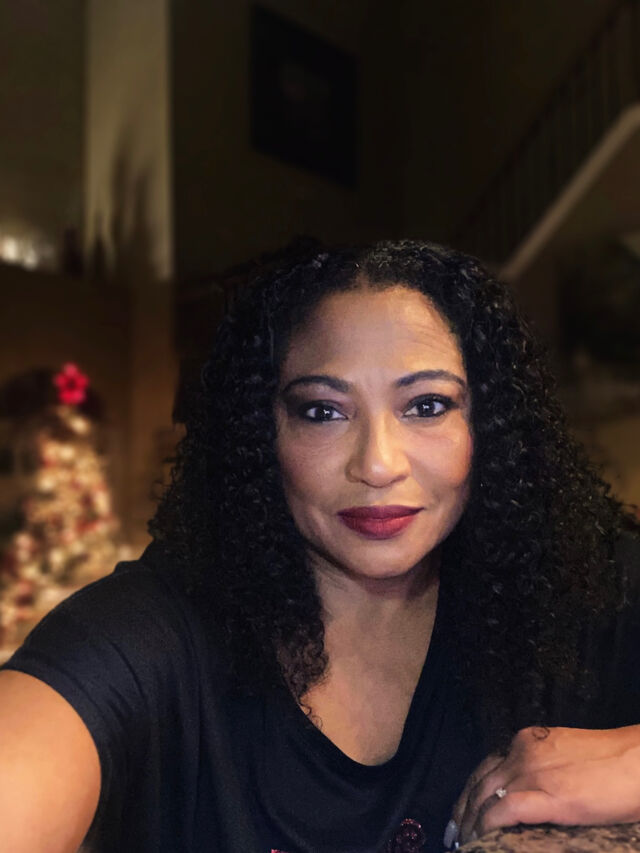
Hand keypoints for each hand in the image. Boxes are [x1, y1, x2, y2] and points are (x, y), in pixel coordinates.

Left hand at [448, 724, 639, 846]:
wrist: (638, 759)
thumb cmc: (611, 761)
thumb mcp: (564, 756)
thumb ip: (541, 768)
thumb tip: (525, 795)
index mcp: (527, 741)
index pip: (486, 767)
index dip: (469, 792)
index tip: (461, 812)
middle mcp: (523, 753)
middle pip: (479, 782)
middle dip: (462, 810)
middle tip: (453, 834)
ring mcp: (534, 773)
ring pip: (485, 797)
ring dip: (470, 822)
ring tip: (464, 843)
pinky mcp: (551, 797)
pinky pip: (506, 811)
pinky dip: (488, 826)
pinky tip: (481, 840)